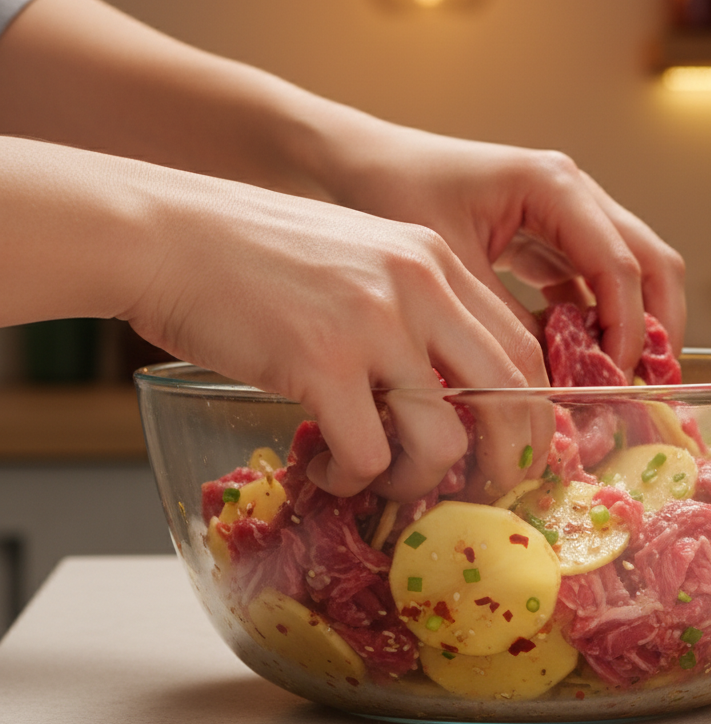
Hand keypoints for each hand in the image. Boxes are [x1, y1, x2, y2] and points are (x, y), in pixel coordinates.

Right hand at [127, 172, 553, 500]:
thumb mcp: (358, 258)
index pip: (519, 343)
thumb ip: (409, 308)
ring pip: (446, 439)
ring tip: (382, 481)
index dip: (530, 407)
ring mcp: (373, 324)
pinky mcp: (320, 362)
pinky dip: (355, 480)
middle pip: (511, 392)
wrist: (167, 233)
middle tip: (488, 490)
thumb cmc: (254, 252)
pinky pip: (368, 454)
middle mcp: (419, 286)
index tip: (516, 445)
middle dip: (511, 458)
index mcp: (434, 260)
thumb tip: (442, 391)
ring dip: (420, 481)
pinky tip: (327, 469)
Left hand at [311, 120, 686, 374]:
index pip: (620, 264)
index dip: (628, 329)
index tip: (613, 382)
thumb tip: (549, 387)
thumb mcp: (449, 266)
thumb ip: (505, 322)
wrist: (359, 164)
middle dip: (657, 328)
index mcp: (553, 186)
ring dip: (631, 328)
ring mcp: (567, 213)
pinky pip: (591, 283)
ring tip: (614, 386)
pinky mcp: (549, 236)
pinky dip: (594, 323)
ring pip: (632, 273)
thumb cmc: (394, 194)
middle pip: (653, 262)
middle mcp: (574, 193)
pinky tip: (573, 364)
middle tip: (645, 389)